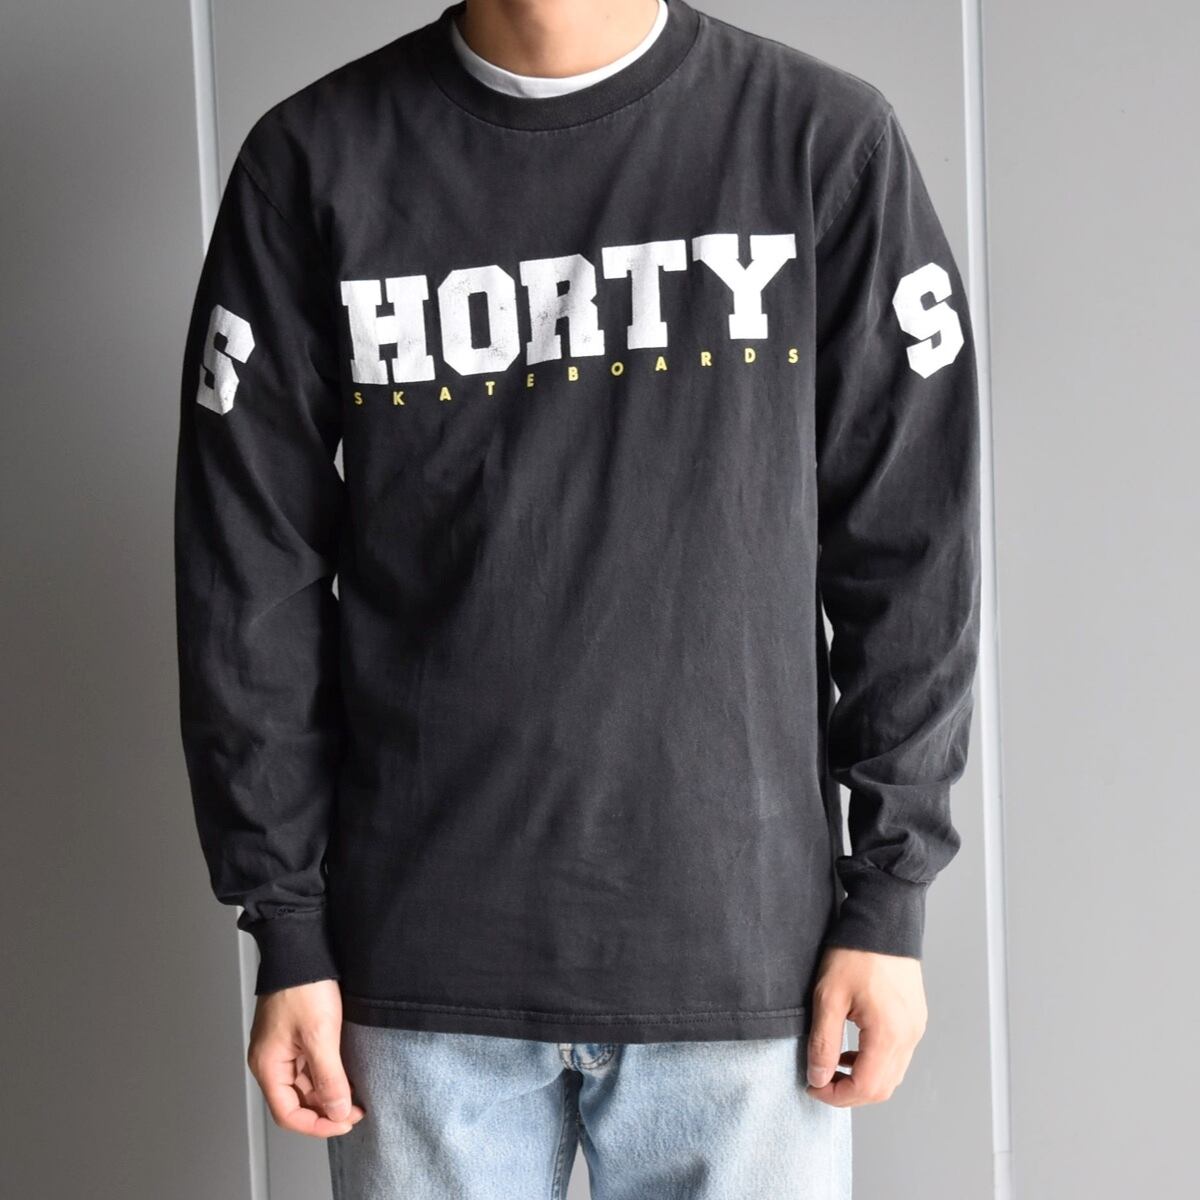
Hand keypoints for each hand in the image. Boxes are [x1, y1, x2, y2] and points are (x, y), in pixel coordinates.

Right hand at [246, 979, 365, 1137]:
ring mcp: (283, 1047)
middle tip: (356, 1109)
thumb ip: (328, 1077)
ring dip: (329, 1092)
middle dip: (326, 1109)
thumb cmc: (303, 985)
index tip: (344, 1121)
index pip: (288, 1113)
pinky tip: (346, 1073)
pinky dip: (327, 1074)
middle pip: (297, 1100)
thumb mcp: (320, 1035)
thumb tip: (337, 1112)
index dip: (317, 1125)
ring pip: (305, 1083)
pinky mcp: (295, 1034)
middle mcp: (271, 1060)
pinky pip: (309, 1065)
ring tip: (355, 1093)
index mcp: (268, 1065)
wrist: (301, 946)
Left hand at [805, 946, 927, 1106]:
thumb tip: (818, 1078)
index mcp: (889, 1034)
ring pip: (892, 1075)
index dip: (836, 1095)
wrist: (882, 919)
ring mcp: (916, 1028)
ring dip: (862, 1079)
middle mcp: (909, 1036)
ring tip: (832, 1064)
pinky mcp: (915, 1018)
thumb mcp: (828, 996)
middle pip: (882, 1089)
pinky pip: (898, 1056)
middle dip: (849, 1092)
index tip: (812, 1086)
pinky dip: (875, 1062)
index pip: (866, 1088)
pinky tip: (852, 1049)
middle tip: (820, 1081)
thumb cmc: (855, 952)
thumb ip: (823, 1042)